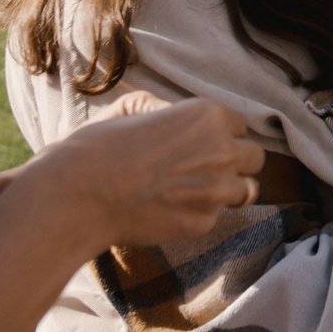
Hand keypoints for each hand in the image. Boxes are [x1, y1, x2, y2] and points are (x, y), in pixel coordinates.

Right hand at [26, 91, 264, 252]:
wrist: (77, 195)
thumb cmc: (98, 147)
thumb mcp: (129, 109)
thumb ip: (165, 108)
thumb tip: (173, 113)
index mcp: (208, 116)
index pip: (240, 125)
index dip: (222, 134)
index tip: (204, 142)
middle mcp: (222, 151)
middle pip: (254, 158)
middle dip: (234, 162)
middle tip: (205, 168)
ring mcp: (217, 191)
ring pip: (246, 190)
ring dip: (226, 190)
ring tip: (193, 190)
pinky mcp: (203, 223)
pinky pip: (215, 216)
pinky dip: (198, 214)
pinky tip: (168, 208)